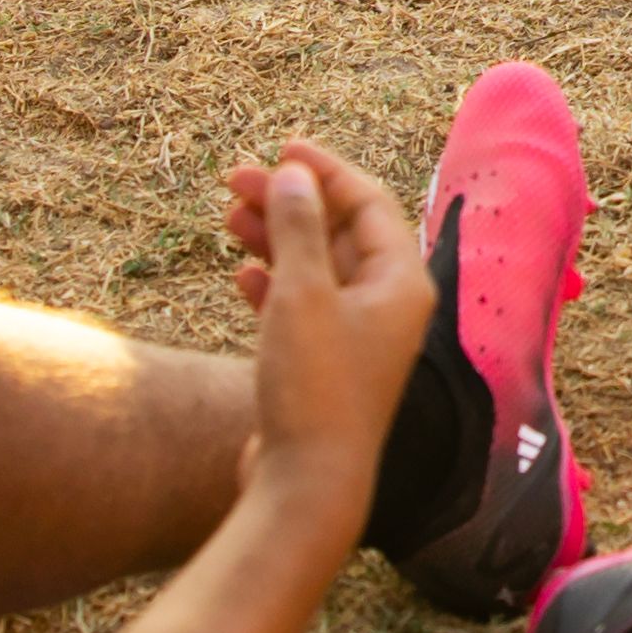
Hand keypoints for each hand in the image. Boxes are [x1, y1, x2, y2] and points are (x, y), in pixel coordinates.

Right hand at [225, 140, 430, 524]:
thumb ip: (299, 228)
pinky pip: (301, 309)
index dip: (326, 171)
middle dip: (291, 202)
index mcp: (402, 284)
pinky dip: (274, 285)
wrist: (305, 485)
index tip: (282, 148)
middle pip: (340, 233)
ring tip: (229, 214)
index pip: (369, 204)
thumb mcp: (302, 294)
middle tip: (235, 179)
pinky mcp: (325, 368)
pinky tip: (242, 273)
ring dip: (276, 238)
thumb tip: (295, 175)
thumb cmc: (314, 388)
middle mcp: (388, 308)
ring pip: (316, 269)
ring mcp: (357, 340)